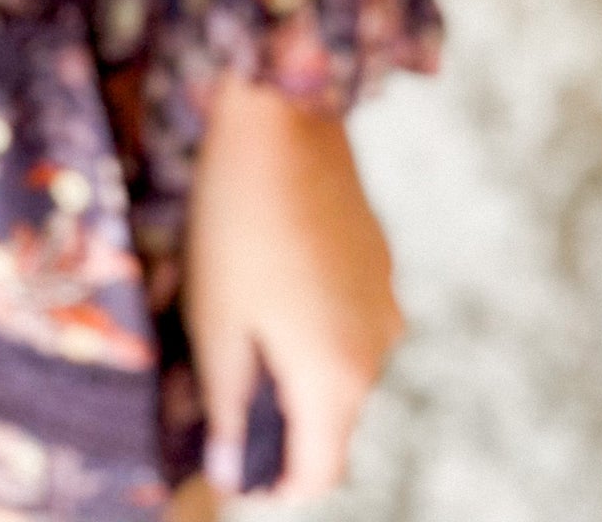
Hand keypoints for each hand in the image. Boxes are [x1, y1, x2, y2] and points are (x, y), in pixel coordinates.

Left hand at [184, 70, 401, 505]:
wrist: (282, 118)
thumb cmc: (237, 222)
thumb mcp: (216, 322)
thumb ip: (228, 406)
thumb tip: (231, 468)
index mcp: (336, 376)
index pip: (319, 474)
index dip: (274, 484)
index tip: (232, 466)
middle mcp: (377, 348)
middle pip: (333, 423)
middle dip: (281, 423)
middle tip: (223, 392)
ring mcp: (385, 302)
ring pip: (340, 370)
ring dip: (297, 370)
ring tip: (240, 323)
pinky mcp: (380, 263)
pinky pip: (349, 321)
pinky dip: (313, 326)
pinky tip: (270, 281)